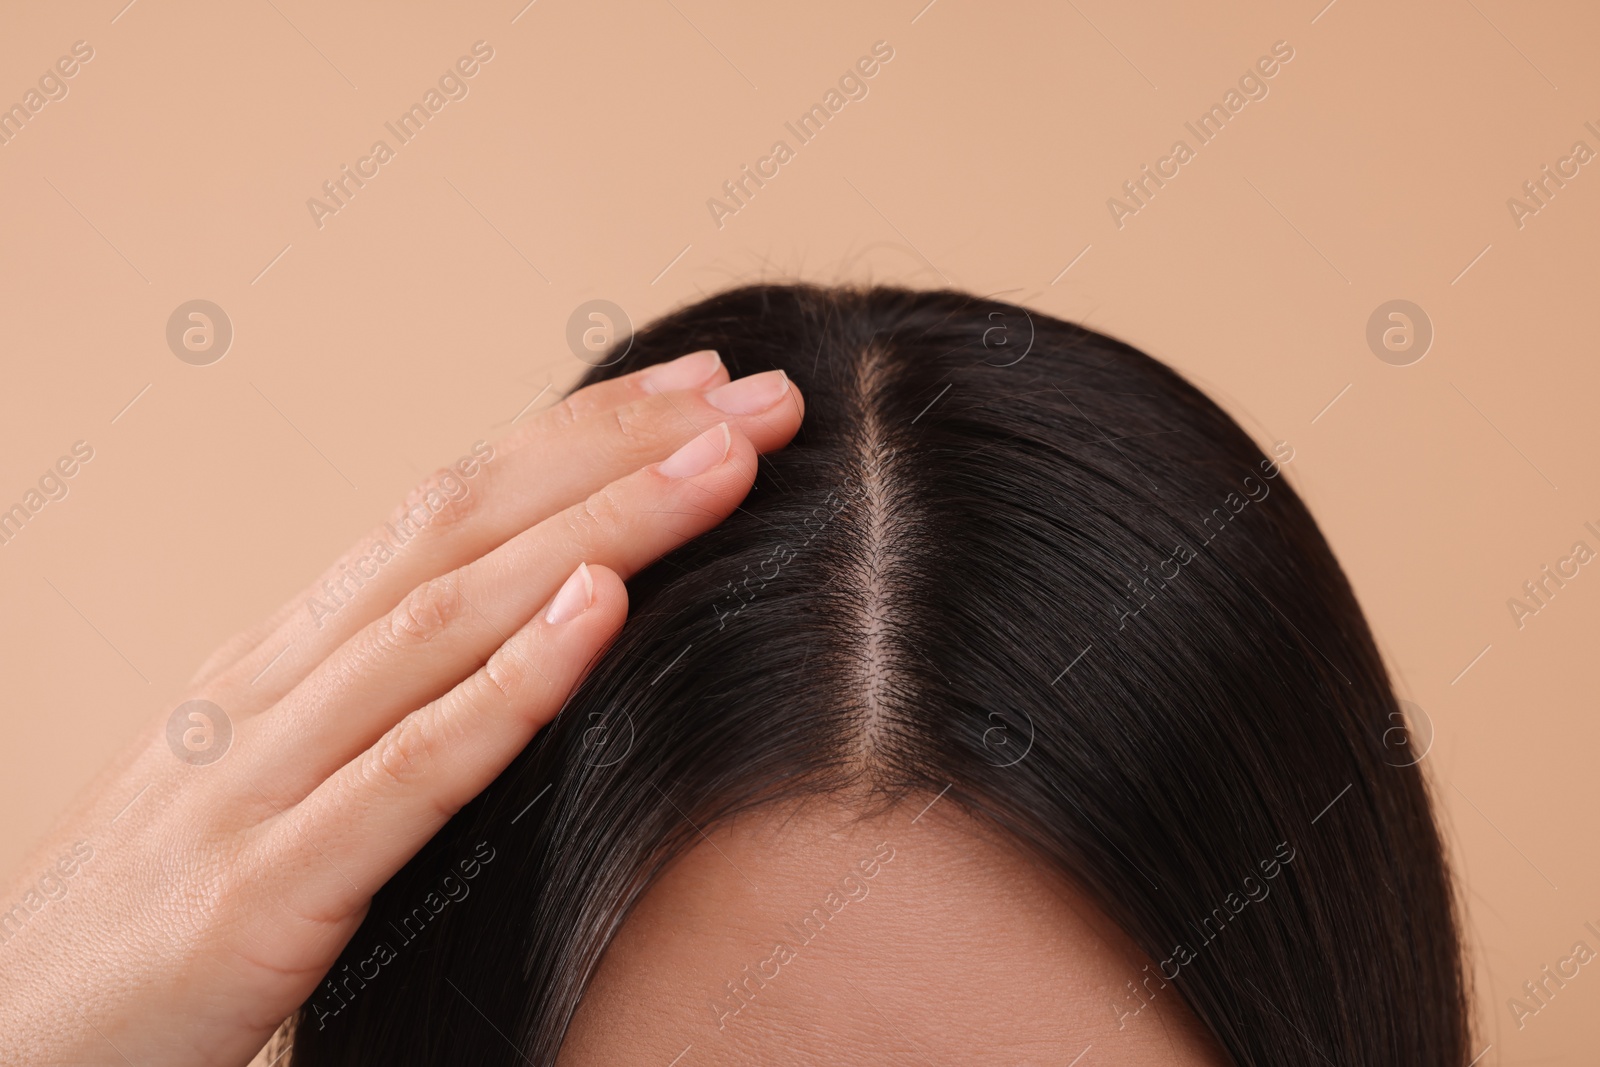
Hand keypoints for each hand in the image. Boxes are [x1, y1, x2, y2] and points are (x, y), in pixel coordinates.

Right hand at [0, 349, 802, 1066]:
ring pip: (449, 615)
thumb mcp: (276, 771)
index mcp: (286, 651)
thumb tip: (531, 629)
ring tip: (723, 467)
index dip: (583, 434)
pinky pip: (408, 766)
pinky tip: (601, 611)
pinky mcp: (266, 885)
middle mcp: (275, 680)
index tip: (702, 390)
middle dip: (623, 449)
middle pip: (466, 524)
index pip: (452, 502)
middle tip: (762, 397)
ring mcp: (265, 773)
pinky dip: (512, 681)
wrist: (8, 1041)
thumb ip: (382, 699)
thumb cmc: (166, 906)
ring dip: (602, 530)